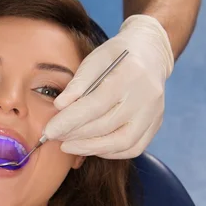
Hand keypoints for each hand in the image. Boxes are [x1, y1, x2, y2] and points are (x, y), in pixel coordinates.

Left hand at [44, 15, 174, 158]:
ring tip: (68, 145)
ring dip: (90, 148)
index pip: (94, 106)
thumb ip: (77, 83)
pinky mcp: (156, 123)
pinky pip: (134, 147)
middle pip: (106, 126)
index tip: (49, 130)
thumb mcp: (94, 59)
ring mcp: (154, 113)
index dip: (69, 121)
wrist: (150, 53)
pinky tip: (90, 147)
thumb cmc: (116, 55)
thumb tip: (59, 106)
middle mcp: (146, 97)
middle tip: (54, 137)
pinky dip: (109, 152)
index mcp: (129, 75)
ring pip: (122, 142)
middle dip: (75, 135)